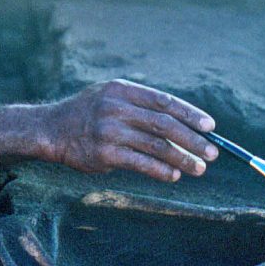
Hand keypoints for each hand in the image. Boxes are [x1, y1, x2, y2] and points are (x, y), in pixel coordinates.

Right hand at [41, 79, 217, 181]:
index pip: (164, 101)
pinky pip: (140, 163)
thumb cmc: (89, 113)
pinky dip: (160, 170)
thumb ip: (141, 105)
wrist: (52, 129)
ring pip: (156, 146)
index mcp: (122, 90)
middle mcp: (116, 108)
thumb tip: (184, 123)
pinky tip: (174, 176)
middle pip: (164, 124)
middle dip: (192, 140)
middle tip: (212, 153)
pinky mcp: (104, 154)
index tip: (210, 127)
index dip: (190, 114)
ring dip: (181, 159)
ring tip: (199, 168)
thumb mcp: (111, 96)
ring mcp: (109, 131)